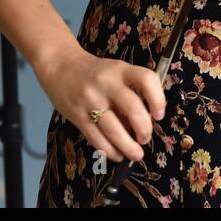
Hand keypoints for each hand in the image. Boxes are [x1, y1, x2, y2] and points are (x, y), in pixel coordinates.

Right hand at [38, 42, 165, 162]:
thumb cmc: (94, 72)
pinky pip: (96, 138)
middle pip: (132, 108)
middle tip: (146, 138)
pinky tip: (117, 154)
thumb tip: (143, 125)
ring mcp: (91, 100)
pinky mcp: (78, 116)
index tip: (159, 115)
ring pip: (114, 129)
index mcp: (121, 70)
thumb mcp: (115, 73)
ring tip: (136, 154)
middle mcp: (107, 83)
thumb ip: (129, 93)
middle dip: (144, 129)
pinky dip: (110, 150)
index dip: (158, 98)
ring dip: (128, 146)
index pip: (146, 79)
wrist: (60, 66)